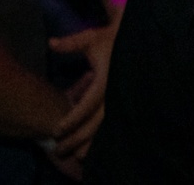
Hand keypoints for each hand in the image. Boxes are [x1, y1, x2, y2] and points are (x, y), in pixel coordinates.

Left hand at [48, 21, 117, 163]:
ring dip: (91, 141)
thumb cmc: (116, 39)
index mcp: (109, 77)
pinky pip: (115, 122)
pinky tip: (93, 147)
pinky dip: (103, 136)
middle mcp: (118, 91)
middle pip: (97, 121)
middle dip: (78, 137)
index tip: (57, 130)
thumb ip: (72, 43)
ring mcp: (126, 98)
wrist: (143, 39)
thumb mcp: (93, 38)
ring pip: (107, 125)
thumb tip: (51, 43)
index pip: (90, 102)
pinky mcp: (129, 102)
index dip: (73, 118)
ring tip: (76, 155)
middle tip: (59, 149)